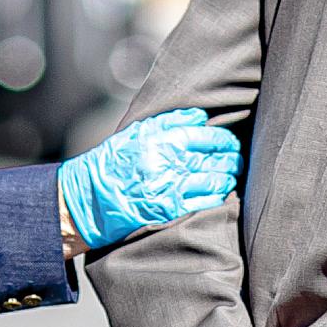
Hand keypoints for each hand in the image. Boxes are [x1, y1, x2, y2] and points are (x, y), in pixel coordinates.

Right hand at [57, 109, 240, 253]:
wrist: (90, 197)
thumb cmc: (113, 162)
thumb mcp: (136, 133)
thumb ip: (168, 122)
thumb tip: (200, 117)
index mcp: (160, 139)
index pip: (205, 135)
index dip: (224, 140)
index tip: (230, 143)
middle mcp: (167, 161)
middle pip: (214, 158)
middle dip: (231, 159)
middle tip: (236, 159)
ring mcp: (170, 186)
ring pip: (214, 180)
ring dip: (228, 178)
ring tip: (231, 176)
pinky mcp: (169, 209)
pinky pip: (204, 202)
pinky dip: (218, 197)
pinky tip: (222, 194)